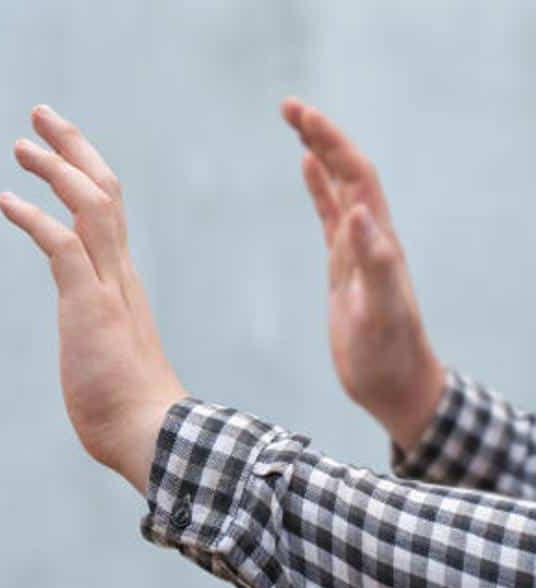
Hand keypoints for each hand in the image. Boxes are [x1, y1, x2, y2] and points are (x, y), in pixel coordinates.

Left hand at [0, 105, 185, 493]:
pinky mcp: (89, 305)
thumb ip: (98, 335)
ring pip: (90, 204)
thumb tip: (90, 346)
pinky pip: (62, 245)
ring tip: (21, 144)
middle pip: (104, 189)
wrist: (151, 435)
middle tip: (41, 116)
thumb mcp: (106, 355)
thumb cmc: (128, 408)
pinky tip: (7, 200)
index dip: (84, 172)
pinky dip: (34, 217)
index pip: (108, 211)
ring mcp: (108, 286)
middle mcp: (120, 273)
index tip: (60, 150)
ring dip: (55, 168)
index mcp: (122, 281)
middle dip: (73, 147)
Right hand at [281, 98, 444, 448]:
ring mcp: (357, 249)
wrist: (394, 384)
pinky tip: (306, 170)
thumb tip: (358, 212)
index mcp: (378, 240)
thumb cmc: (389, 354)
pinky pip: (329, 215)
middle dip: (321, 135)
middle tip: (288, 106)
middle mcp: (370, 236)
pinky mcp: (344, 265)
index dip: (331, 142)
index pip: (355, 176)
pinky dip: (318, 187)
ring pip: (339, 187)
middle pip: (347, 171)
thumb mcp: (381, 311)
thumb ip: (374, 262)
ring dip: (319, 152)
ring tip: (296, 123)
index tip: (301, 116)